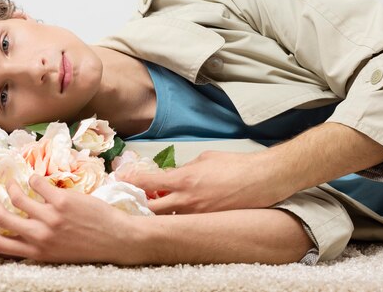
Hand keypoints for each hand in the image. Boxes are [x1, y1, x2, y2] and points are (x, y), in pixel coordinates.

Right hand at [0, 174, 138, 263]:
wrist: (117, 240)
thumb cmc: (87, 246)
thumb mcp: (55, 252)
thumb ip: (36, 241)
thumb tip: (18, 223)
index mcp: (34, 252)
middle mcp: (38, 236)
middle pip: (0, 217)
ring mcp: (50, 218)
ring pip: (18, 197)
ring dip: (10, 186)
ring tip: (10, 180)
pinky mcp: (63, 201)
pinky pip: (39, 184)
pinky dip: (34, 178)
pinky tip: (36, 178)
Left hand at [120, 150, 285, 214]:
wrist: (262, 179)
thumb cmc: (234, 165)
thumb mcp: (204, 158)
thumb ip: (185, 168)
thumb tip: (176, 174)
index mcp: (183, 179)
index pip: (146, 182)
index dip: (130, 181)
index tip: (121, 180)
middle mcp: (186, 199)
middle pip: (151, 209)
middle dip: (140, 205)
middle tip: (135, 201)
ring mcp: (197, 214)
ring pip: (167, 219)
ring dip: (160, 213)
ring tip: (158, 207)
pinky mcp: (208, 223)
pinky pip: (186, 223)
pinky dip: (179, 218)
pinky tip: (180, 213)